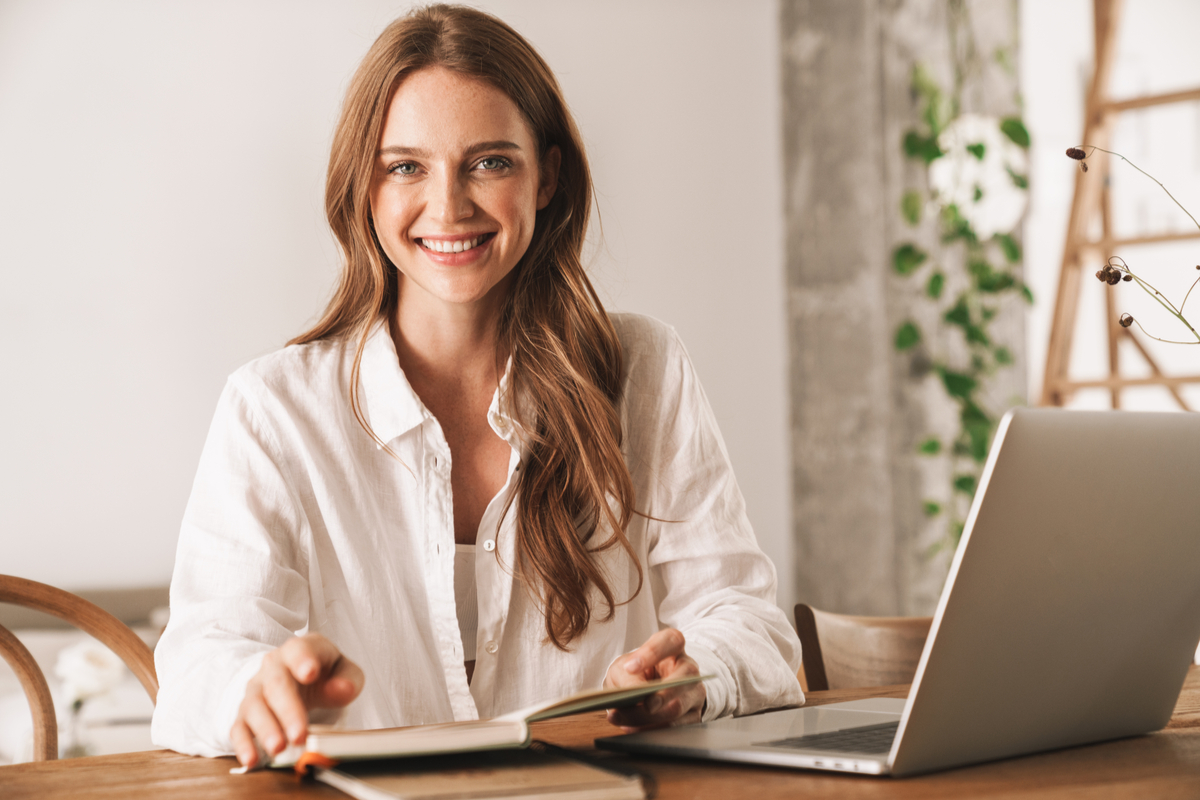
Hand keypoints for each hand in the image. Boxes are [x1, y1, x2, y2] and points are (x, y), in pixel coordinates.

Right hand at [230, 633, 363, 767]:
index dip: (303, 660)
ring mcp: (257, 689)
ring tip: (278, 748)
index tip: (310, 673)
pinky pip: (238, 727)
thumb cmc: (325, 673)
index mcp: (299, 650)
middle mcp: (273, 666)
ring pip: (254, 706)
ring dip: (265, 729)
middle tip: (299, 734)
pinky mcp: (246, 713)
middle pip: (276, 684)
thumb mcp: (344, 671)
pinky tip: (251, 760)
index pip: (299, 650)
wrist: (302, 676)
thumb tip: (342, 689)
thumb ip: (348, 678)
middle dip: (287, 710)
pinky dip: (243, 744)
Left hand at [603, 628, 704, 730]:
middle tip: (646, 705)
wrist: (648, 691)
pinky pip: (677, 727)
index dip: (652, 652)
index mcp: (673, 646)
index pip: (670, 641)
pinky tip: (635, 730)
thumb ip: (625, 677)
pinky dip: (653, 731)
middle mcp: (688, 668)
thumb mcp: (623, 668)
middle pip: (684, 677)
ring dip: (651, 718)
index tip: (630, 667)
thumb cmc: (636, 674)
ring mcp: (694, 693)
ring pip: (679, 707)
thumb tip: (632, 695)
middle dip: (663, 694)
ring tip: (627, 722)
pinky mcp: (693, 717)